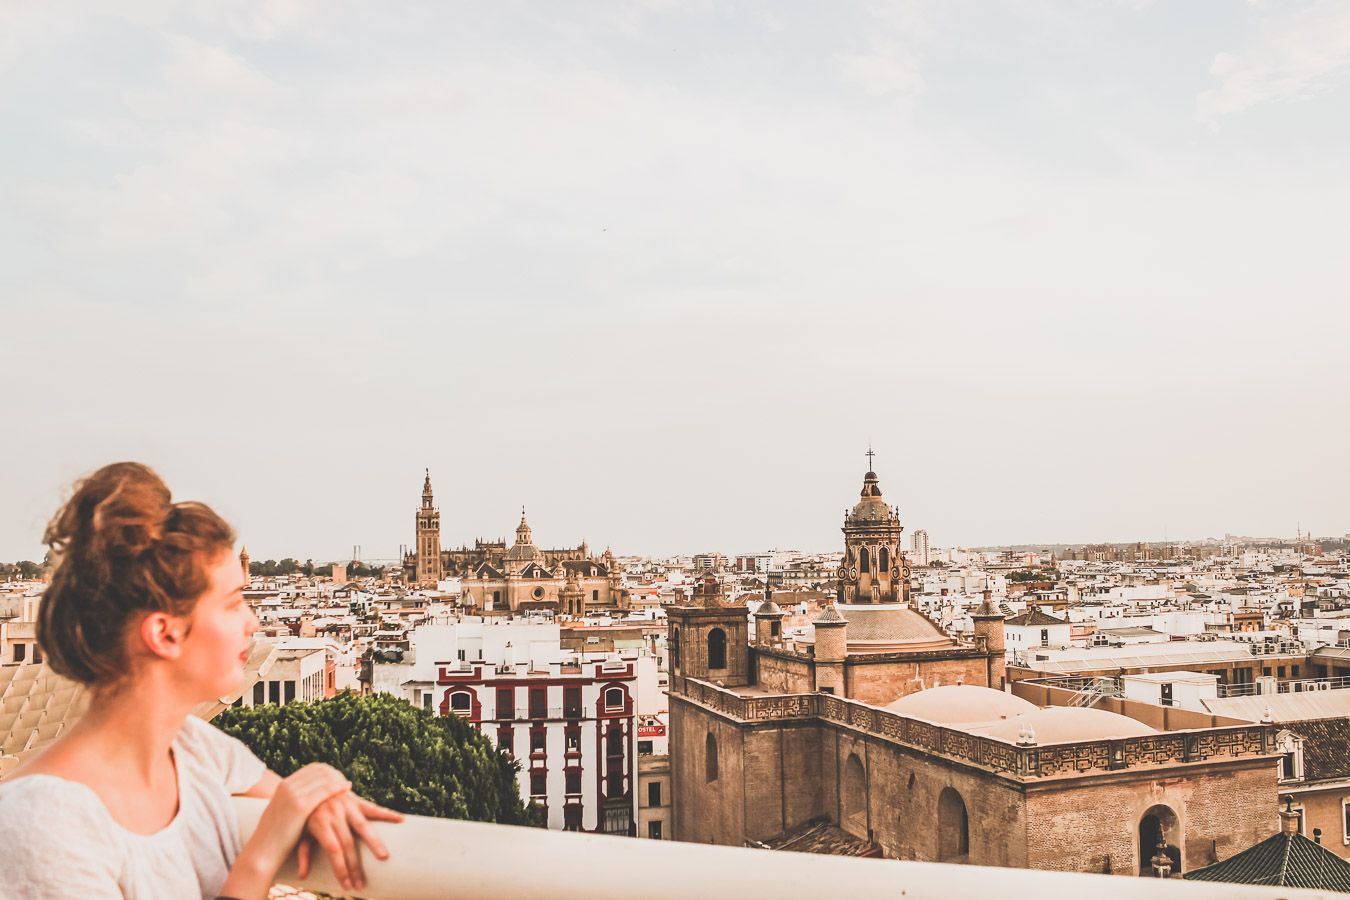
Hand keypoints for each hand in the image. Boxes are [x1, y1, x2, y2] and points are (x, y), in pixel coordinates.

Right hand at [224, 764, 353, 898]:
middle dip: (337, 775)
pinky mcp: (300, 806)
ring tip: (348, 790)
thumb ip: (296, 799)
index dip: (330, 772)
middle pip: (321, 770)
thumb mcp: (284, 811)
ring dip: (339, 782)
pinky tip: (345, 794)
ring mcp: (293, 794)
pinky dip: (337, 789)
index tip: (340, 781)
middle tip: (347, 785)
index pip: (314, 768)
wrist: (262, 852)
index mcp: (283, 785)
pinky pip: (325, 790)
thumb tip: (313, 795)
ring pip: (325, 778)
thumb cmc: (276, 836)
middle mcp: (288, 785)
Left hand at [297, 793, 404, 893]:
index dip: (340, 869)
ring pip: (363, 826)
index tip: (347, 886)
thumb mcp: (300, 831)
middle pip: (348, 844)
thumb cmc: (305, 813)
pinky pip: (373, 808)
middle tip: (362, 884)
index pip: (333, 851)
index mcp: (320, 823)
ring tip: (384, 856)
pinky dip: (388, 814)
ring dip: (375, 843)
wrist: (311, 782)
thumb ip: (303, 852)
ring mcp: (347, 806)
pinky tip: (401, 820)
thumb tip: (303, 875)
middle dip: (355, 867)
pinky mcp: (356, 800)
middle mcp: (335, 814)